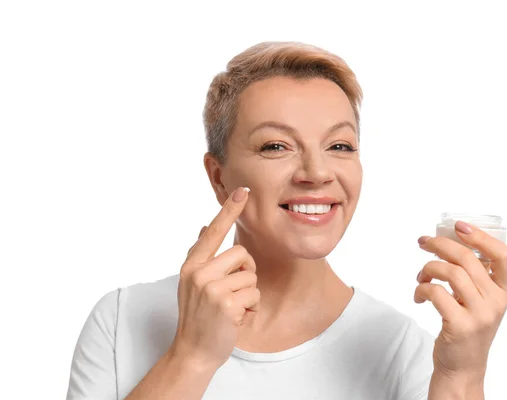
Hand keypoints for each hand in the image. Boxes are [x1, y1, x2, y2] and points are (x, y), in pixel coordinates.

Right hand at [170, 186, 259, 370]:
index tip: (242, 191)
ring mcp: (212, 288)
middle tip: (232, 293)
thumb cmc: (197, 316)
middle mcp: (199, 272)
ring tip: (231, 309)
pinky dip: (250, 309)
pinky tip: (235, 319)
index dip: (229, 210)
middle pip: (243, 254)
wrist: (193, 352)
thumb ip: (201, 255)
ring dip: (248, 294)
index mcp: (192, 264)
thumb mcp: (192, 283)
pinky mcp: (226, 305)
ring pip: (251, 276)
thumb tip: (204, 227)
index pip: (214, 232)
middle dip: (246, 273)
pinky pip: (254, 295)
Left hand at [414, 221, 506, 379]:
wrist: (462, 367)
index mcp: (505, 291)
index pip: (503, 255)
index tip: (458, 226)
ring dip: (428, 268)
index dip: (481, 236)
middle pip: (467, 259)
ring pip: (450, 272)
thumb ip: (473, 275)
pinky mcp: (459, 325)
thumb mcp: (480, 301)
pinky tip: (419, 295)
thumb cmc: (468, 326)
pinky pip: (436, 292)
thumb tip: (448, 240)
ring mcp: (479, 315)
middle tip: (423, 242)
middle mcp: (496, 302)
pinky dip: (421, 288)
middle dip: (440, 244)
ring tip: (421, 276)